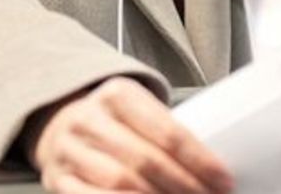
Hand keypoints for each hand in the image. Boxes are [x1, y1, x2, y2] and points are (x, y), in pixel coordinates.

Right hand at [30, 77, 232, 193]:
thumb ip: (167, 131)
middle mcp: (90, 119)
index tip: (223, 179)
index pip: (168, 131)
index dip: (200, 160)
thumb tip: (212, 167)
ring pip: (120, 183)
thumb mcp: (138, 110)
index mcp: (118, 95)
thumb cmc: (113, 121)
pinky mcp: (57, 180)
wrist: (59, 125)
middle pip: (146, 161)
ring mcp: (70, 151)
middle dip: (184, 185)